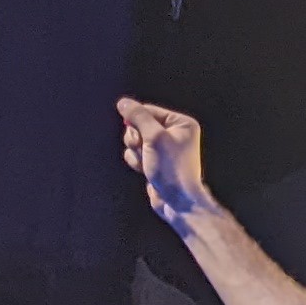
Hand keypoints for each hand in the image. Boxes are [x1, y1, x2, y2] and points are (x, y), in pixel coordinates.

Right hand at [117, 97, 214, 231]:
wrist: (177, 201)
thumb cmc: (172, 169)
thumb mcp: (154, 137)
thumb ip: (138, 116)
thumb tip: (124, 103)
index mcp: (181, 123)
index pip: (147, 110)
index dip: (138, 122)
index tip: (143, 136)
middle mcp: (174, 134)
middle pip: (138, 125)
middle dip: (137, 139)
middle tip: (146, 150)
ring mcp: (163, 148)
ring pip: (134, 141)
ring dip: (136, 152)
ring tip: (149, 163)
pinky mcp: (154, 160)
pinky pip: (135, 154)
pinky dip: (136, 162)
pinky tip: (146, 171)